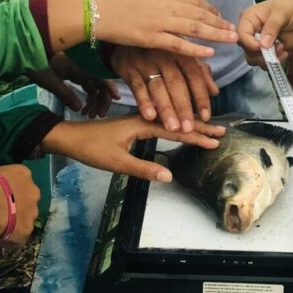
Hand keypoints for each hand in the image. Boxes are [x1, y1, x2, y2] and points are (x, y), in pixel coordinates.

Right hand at [0, 164, 40, 244]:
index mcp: (23, 174)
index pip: (21, 182)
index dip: (10, 191)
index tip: (0, 197)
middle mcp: (33, 193)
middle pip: (28, 201)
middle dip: (18, 207)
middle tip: (1, 213)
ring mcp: (32, 213)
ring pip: (26, 219)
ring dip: (16, 223)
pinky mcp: (26, 231)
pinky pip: (19, 236)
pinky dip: (10, 238)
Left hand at [29, 53, 118, 117]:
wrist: (24, 47)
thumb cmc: (36, 61)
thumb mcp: (49, 80)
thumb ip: (65, 94)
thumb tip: (80, 109)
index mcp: (80, 64)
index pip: (101, 76)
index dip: (110, 88)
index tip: (117, 100)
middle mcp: (83, 65)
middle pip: (100, 82)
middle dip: (102, 100)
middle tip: (98, 115)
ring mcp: (79, 68)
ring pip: (94, 85)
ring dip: (94, 100)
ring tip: (88, 115)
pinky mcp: (73, 72)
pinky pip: (86, 84)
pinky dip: (87, 96)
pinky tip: (82, 108)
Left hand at [42, 114, 225, 181]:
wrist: (70, 137)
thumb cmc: (92, 149)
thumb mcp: (116, 162)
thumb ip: (143, 169)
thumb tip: (170, 176)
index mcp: (141, 124)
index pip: (175, 130)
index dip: (196, 136)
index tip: (215, 140)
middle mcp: (144, 117)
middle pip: (177, 120)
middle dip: (200, 126)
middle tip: (222, 131)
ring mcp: (140, 118)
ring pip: (171, 119)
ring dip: (191, 123)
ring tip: (210, 127)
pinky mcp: (136, 122)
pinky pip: (163, 120)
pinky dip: (178, 122)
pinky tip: (183, 125)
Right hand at [95, 0, 236, 57]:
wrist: (98, 11)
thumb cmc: (122, 0)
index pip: (196, 0)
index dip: (212, 10)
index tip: (222, 18)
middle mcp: (166, 4)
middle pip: (200, 13)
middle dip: (220, 22)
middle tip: (234, 31)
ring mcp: (159, 21)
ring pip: (194, 27)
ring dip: (215, 34)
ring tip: (230, 39)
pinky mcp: (151, 37)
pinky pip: (178, 44)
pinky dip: (195, 48)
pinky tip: (209, 53)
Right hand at [112, 46, 217, 131]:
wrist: (131, 37)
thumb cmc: (161, 52)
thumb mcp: (182, 57)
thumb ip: (199, 73)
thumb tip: (214, 92)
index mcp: (181, 53)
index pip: (195, 76)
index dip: (201, 97)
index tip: (206, 117)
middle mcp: (165, 56)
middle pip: (177, 83)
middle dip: (183, 107)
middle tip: (188, 128)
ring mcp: (146, 62)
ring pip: (158, 87)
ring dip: (166, 109)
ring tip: (172, 128)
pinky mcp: (130, 68)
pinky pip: (137, 86)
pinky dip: (144, 102)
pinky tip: (150, 117)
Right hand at [237, 0, 292, 65]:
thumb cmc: (291, 7)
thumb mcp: (281, 13)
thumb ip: (271, 27)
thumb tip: (263, 45)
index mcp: (248, 19)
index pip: (241, 35)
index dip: (250, 44)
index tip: (262, 47)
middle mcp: (251, 32)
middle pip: (246, 50)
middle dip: (260, 54)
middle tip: (277, 49)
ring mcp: (259, 44)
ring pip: (254, 59)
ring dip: (268, 60)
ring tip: (283, 51)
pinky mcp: (269, 52)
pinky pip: (266, 63)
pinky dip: (275, 62)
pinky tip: (285, 53)